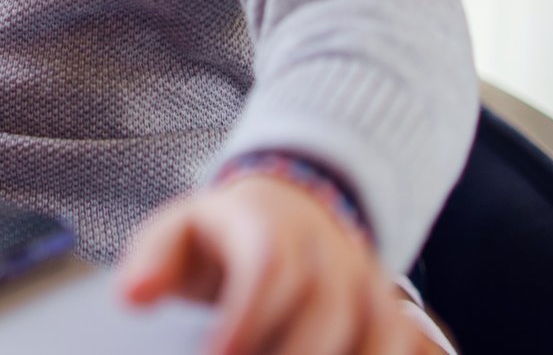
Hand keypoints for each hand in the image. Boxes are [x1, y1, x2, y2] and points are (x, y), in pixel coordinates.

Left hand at [117, 175, 439, 354]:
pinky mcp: (398, 313)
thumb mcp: (181, 232)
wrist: (291, 212)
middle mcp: (329, 251)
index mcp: (268, 226)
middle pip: (328, 308)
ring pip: (385, 331)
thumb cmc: (225, 238)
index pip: (268, 266)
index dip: (249, 315)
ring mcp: (370, 283)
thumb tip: (132, 296)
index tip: (220, 354)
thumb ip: (154, 259)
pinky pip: (419, 343)